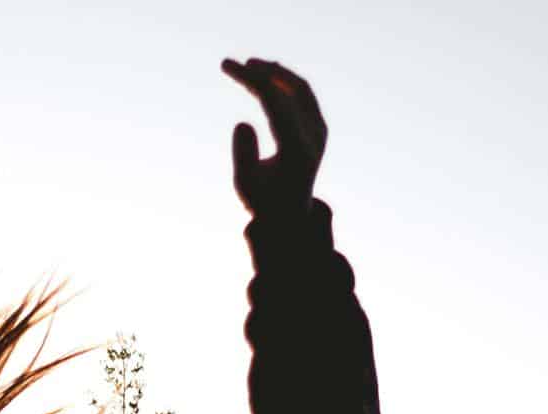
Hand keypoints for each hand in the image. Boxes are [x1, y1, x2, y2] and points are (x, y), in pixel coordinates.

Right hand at [222, 58, 326, 216]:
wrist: (291, 217)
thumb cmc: (263, 201)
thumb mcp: (245, 185)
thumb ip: (244, 154)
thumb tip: (243, 122)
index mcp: (296, 149)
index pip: (274, 101)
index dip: (250, 78)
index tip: (228, 66)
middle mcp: (314, 135)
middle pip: (288, 90)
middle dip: (260, 72)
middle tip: (234, 64)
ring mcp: (320, 130)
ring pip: (300, 88)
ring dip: (275, 73)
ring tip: (250, 65)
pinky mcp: (319, 128)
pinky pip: (303, 95)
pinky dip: (284, 82)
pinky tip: (267, 76)